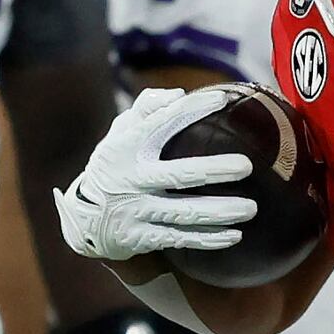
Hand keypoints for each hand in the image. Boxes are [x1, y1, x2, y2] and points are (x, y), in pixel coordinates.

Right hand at [55, 85, 252, 264]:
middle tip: (246, 166)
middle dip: (214, 170)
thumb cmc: (116, 165)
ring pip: (185, 213)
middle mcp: (133, 179)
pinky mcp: (142, 238)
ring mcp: (137, 211)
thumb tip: (178, 94)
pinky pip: (181, 239)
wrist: (83, 219)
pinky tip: (234, 236)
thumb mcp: (120, 132)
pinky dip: (208, 239)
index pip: (162, 123)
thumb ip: (146, 108)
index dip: (191, 110)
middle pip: (180, 174)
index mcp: (128, 147)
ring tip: (251, 209)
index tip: (223, 100)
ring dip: (220, 212)